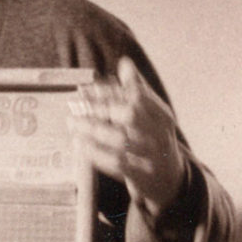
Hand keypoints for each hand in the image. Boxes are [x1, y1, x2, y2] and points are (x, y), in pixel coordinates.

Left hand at [68, 57, 186, 216]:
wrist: (169, 178)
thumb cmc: (154, 139)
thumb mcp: (153, 115)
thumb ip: (138, 90)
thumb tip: (125, 62)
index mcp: (163, 116)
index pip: (136, 97)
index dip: (109, 91)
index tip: (86, 88)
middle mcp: (160, 134)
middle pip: (129, 116)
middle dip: (100, 108)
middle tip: (75, 104)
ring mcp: (152, 156)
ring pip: (119, 140)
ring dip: (92, 129)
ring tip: (72, 122)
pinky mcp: (140, 175)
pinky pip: (115, 163)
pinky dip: (95, 153)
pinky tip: (79, 144)